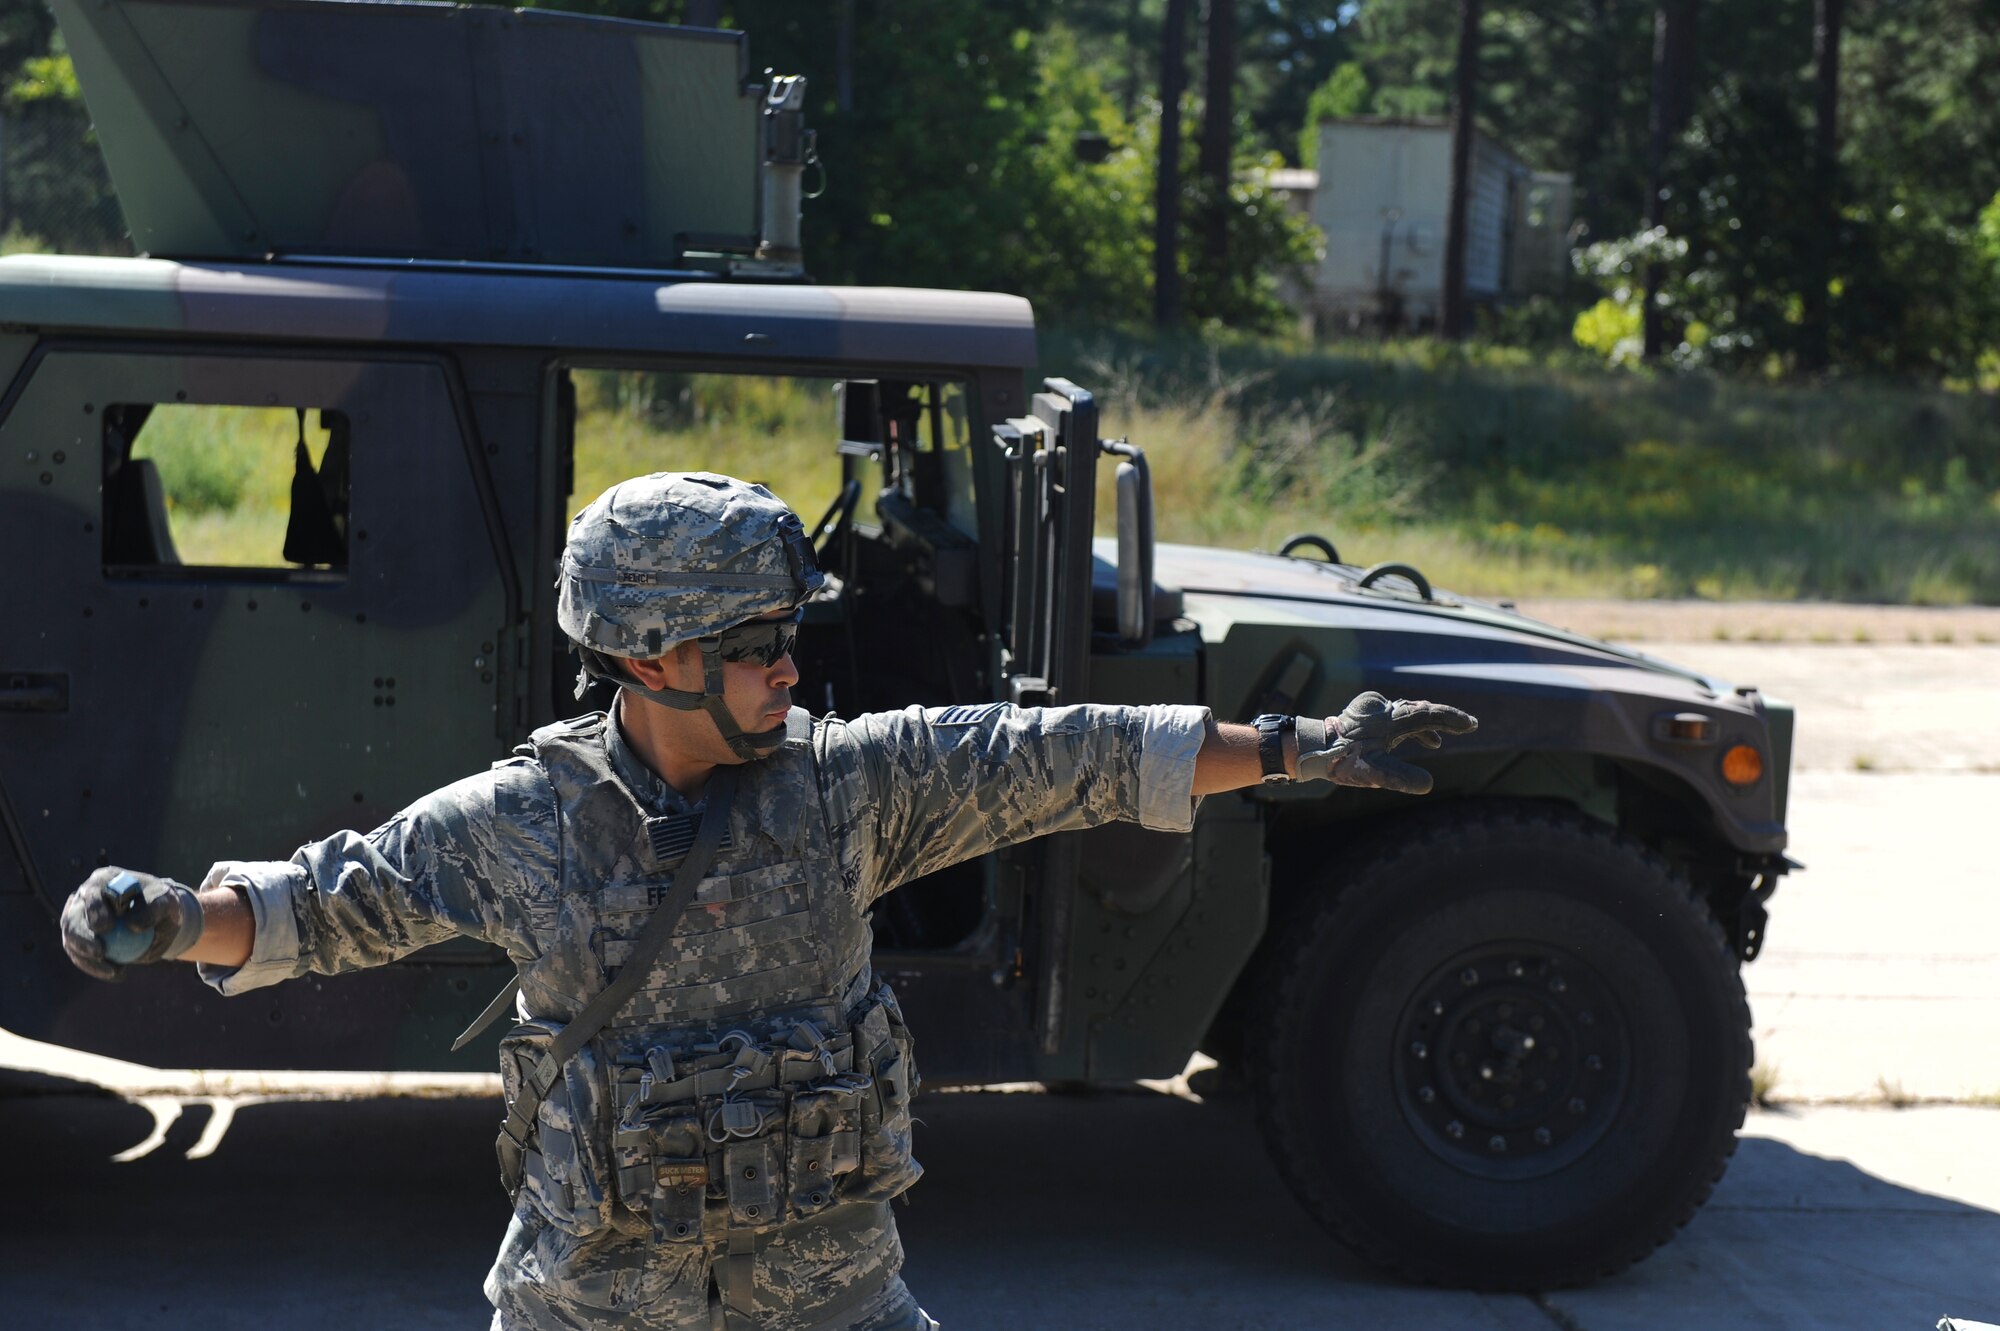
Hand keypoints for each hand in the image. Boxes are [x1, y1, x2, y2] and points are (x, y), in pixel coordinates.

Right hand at [60, 867, 204, 980]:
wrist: (158, 916)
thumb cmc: (161, 905)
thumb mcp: (167, 902)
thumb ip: (152, 909)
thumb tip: (132, 926)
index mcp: (105, 880)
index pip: (94, 893)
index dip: (95, 910)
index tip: (106, 928)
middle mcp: (85, 898)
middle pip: (72, 917)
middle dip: (82, 936)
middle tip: (100, 952)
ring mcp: (77, 918)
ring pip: (71, 939)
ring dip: (87, 958)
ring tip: (112, 970)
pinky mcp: (78, 939)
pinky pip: (80, 955)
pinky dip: (95, 967)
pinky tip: (116, 974)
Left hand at [1295, 692, 1478, 794]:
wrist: (1314, 748)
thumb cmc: (1342, 761)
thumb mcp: (1373, 773)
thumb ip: (1400, 778)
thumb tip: (1428, 786)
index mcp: (1388, 719)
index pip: (1427, 714)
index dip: (1450, 718)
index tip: (1471, 724)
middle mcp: (1382, 708)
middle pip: (1419, 710)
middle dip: (1442, 718)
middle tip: (1467, 725)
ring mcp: (1374, 708)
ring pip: (1407, 713)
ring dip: (1426, 725)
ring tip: (1439, 742)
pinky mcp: (1367, 712)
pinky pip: (1396, 715)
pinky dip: (1410, 726)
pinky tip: (1423, 741)